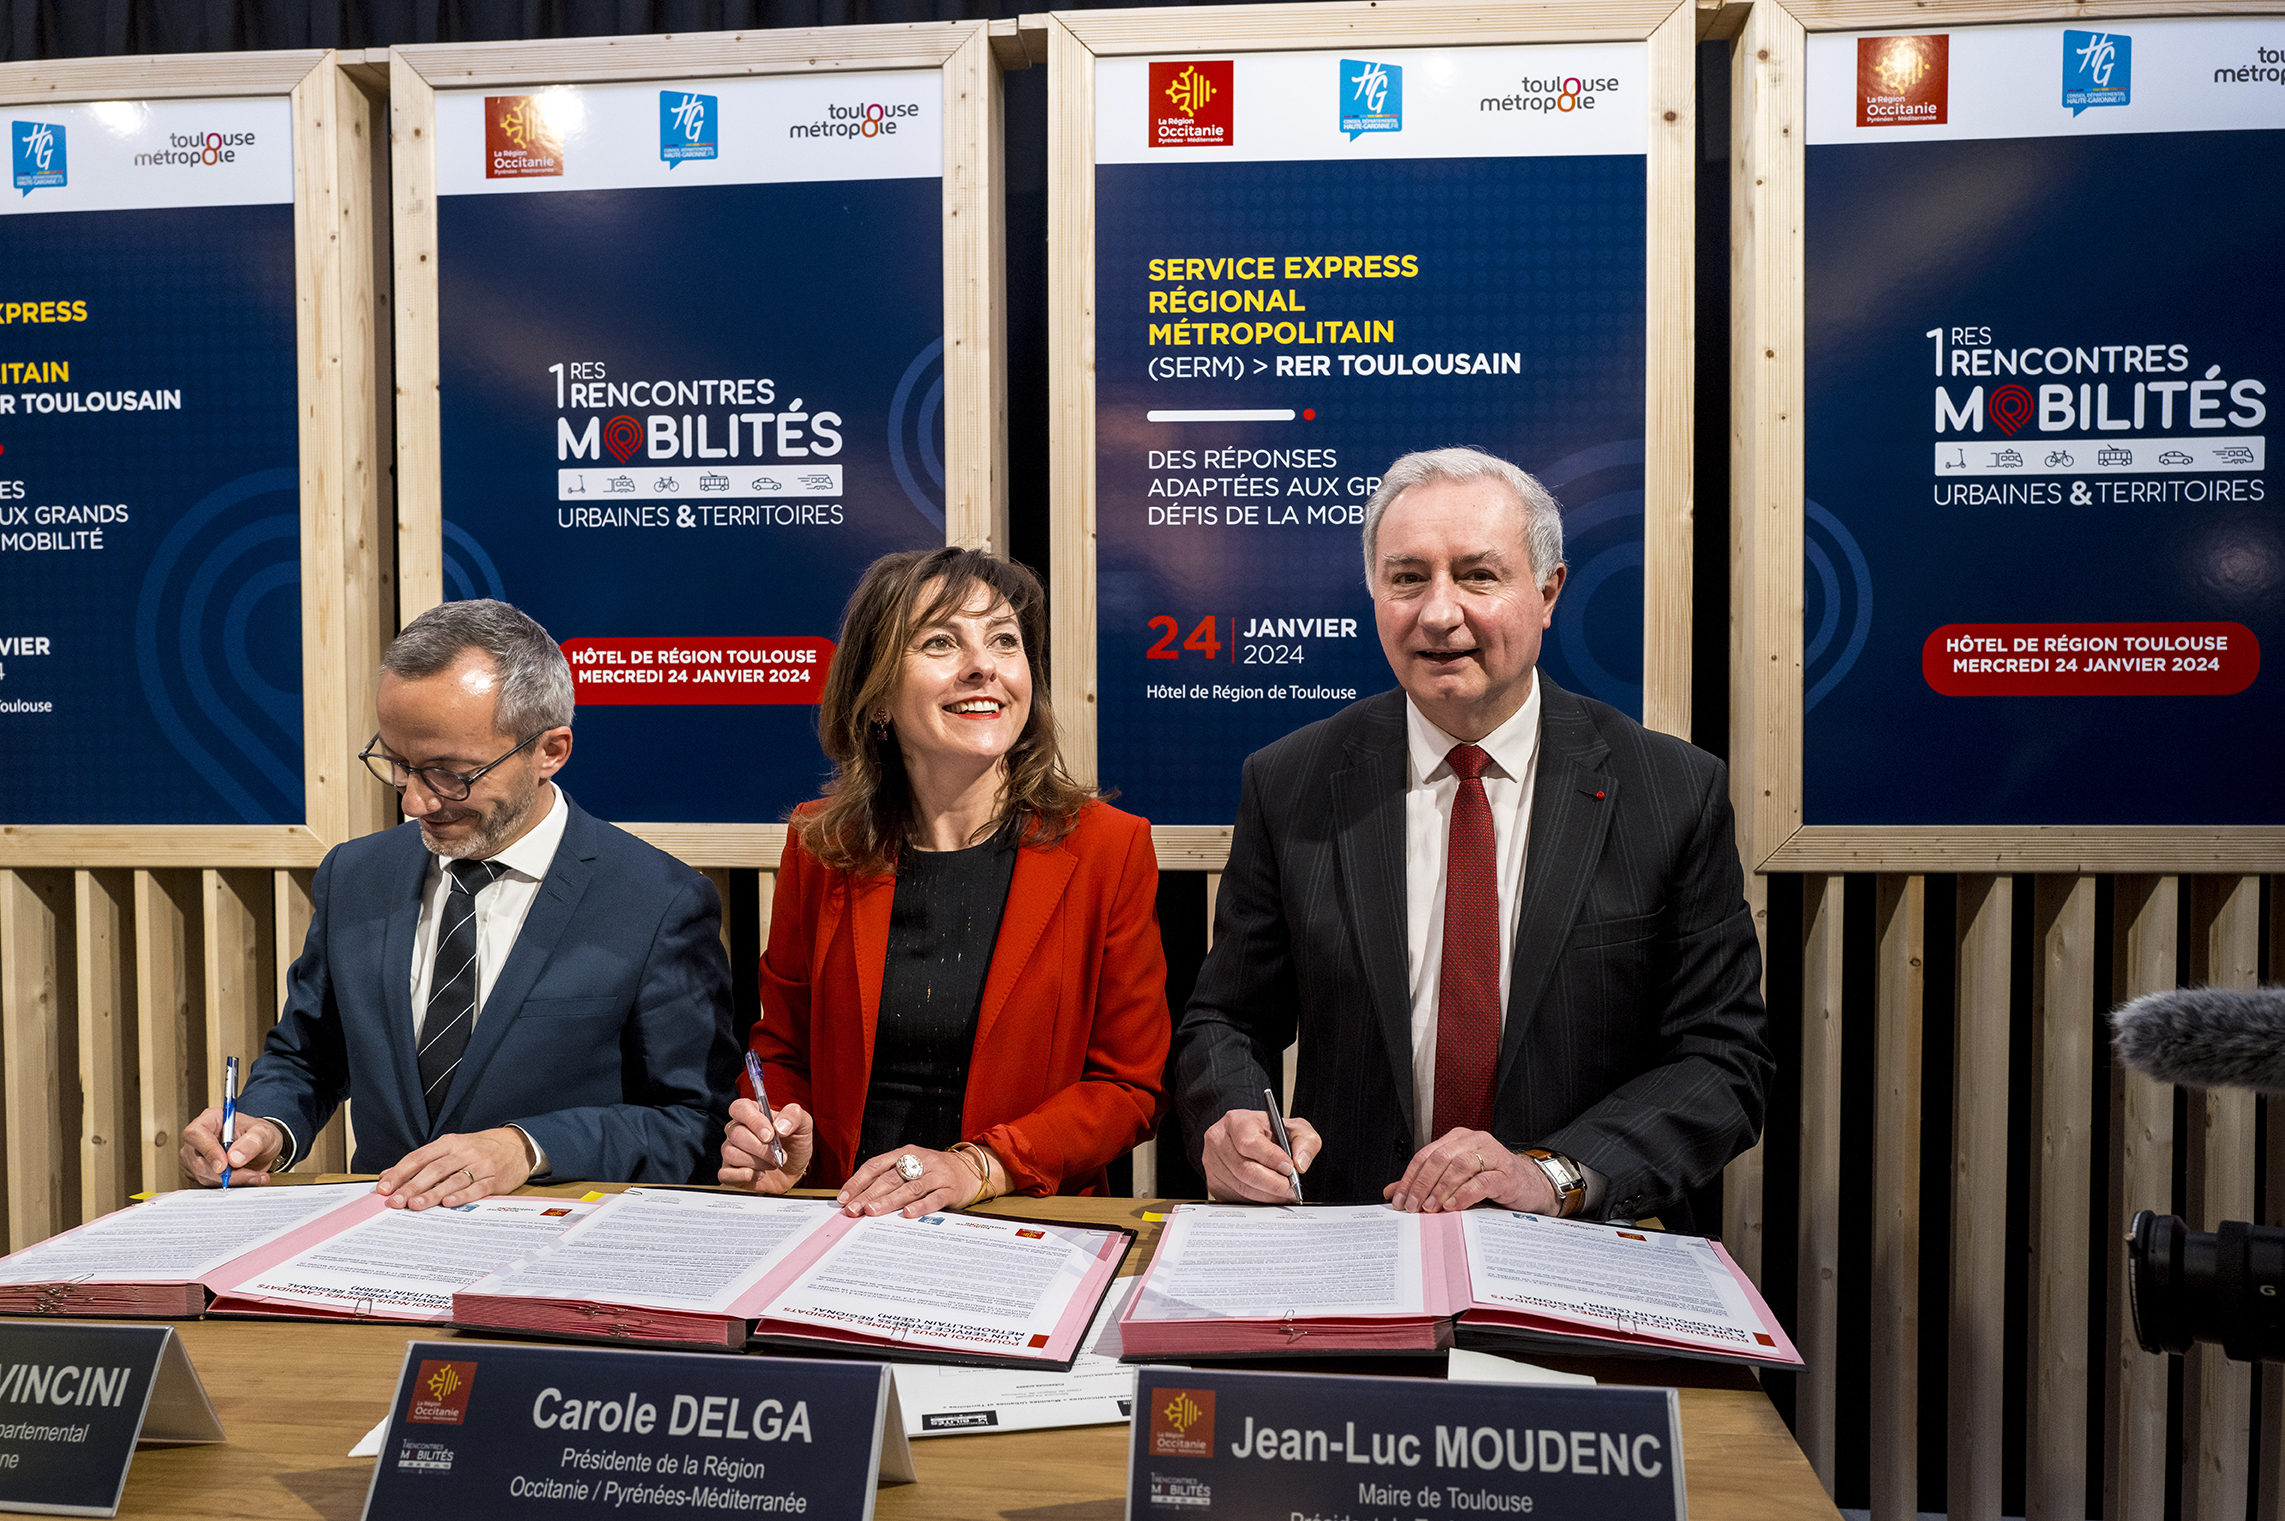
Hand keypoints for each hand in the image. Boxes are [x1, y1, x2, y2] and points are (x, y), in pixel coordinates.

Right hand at [180, 1109, 285, 1186]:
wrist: (263, 1149)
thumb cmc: (260, 1135)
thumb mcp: (265, 1133)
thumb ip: (252, 1142)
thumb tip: (234, 1158)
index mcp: (210, 1120)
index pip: (196, 1133)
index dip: (208, 1150)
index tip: (225, 1165)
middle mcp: (198, 1139)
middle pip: (198, 1160)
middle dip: (224, 1173)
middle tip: (251, 1175)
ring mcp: (197, 1157)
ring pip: (204, 1176)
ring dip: (232, 1180)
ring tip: (255, 1176)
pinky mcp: (201, 1173)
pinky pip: (210, 1184)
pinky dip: (231, 1185)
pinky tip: (248, 1179)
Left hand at [375, 1126, 534, 1210]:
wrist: (517, 1146)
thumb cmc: (478, 1150)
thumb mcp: (450, 1149)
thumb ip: (421, 1163)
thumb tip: (387, 1176)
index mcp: (449, 1143)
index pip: (419, 1157)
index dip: (400, 1172)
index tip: (384, 1188)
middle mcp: (464, 1152)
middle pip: (434, 1169)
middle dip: (413, 1186)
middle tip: (396, 1201)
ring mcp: (481, 1165)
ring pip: (453, 1180)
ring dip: (433, 1193)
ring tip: (416, 1206)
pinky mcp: (496, 1179)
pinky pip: (478, 1188)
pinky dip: (463, 1196)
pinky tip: (449, 1203)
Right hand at [718, 1099, 814, 1192]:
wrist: (794, 1171)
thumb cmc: (795, 1144)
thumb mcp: (803, 1125)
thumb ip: (794, 1116)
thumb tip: (780, 1126)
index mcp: (753, 1113)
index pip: (740, 1108)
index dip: (753, 1121)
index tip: (769, 1135)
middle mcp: (738, 1130)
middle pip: (736, 1134)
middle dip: (761, 1148)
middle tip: (779, 1155)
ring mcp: (731, 1150)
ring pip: (731, 1153)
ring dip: (757, 1162)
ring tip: (772, 1163)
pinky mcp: (729, 1171)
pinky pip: (725, 1173)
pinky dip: (745, 1176)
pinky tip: (759, 1174)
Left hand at [838, 1144, 995, 1218]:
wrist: (971, 1169)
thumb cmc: (934, 1171)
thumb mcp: (912, 1166)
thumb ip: (889, 1178)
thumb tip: (859, 1199)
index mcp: (906, 1153)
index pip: (876, 1165)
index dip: (858, 1181)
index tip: (843, 1198)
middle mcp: (920, 1161)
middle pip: (890, 1178)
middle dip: (868, 1194)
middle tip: (853, 1209)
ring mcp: (936, 1175)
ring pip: (910, 1187)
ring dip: (889, 1201)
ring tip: (872, 1212)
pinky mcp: (950, 1189)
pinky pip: (934, 1198)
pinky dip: (920, 1206)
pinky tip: (908, 1214)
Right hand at [1201, 1108, 1320, 1202]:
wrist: (1251, 1137)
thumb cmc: (1270, 1132)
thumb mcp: (1294, 1128)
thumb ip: (1305, 1141)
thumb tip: (1300, 1164)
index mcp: (1237, 1121)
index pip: (1250, 1143)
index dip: (1271, 1159)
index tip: (1289, 1168)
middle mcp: (1219, 1140)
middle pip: (1245, 1170)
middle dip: (1273, 1183)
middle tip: (1291, 1188)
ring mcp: (1212, 1162)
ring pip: (1241, 1187)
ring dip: (1267, 1195)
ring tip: (1284, 1193)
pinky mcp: (1213, 1182)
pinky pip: (1235, 1198)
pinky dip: (1256, 1201)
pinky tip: (1269, 1195)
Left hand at [1383, 1129, 1553, 1214]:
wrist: (1530, 1186)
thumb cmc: (1491, 1181)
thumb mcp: (1455, 1181)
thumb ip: (1425, 1183)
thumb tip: (1392, 1192)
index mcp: (1457, 1139)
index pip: (1425, 1155)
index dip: (1409, 1178)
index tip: (1399, 1199)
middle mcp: (1474, 1141)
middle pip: (1439, 1158)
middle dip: (1422, 1184)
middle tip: (1412, 1206)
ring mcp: (1492, 1155)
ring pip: (1460, 1166)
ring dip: (1441, 1188)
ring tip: (1431, 1207)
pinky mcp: (1506, 1173)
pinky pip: (1482, 1180)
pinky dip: (1465, 1193)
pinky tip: (1453, 1206)